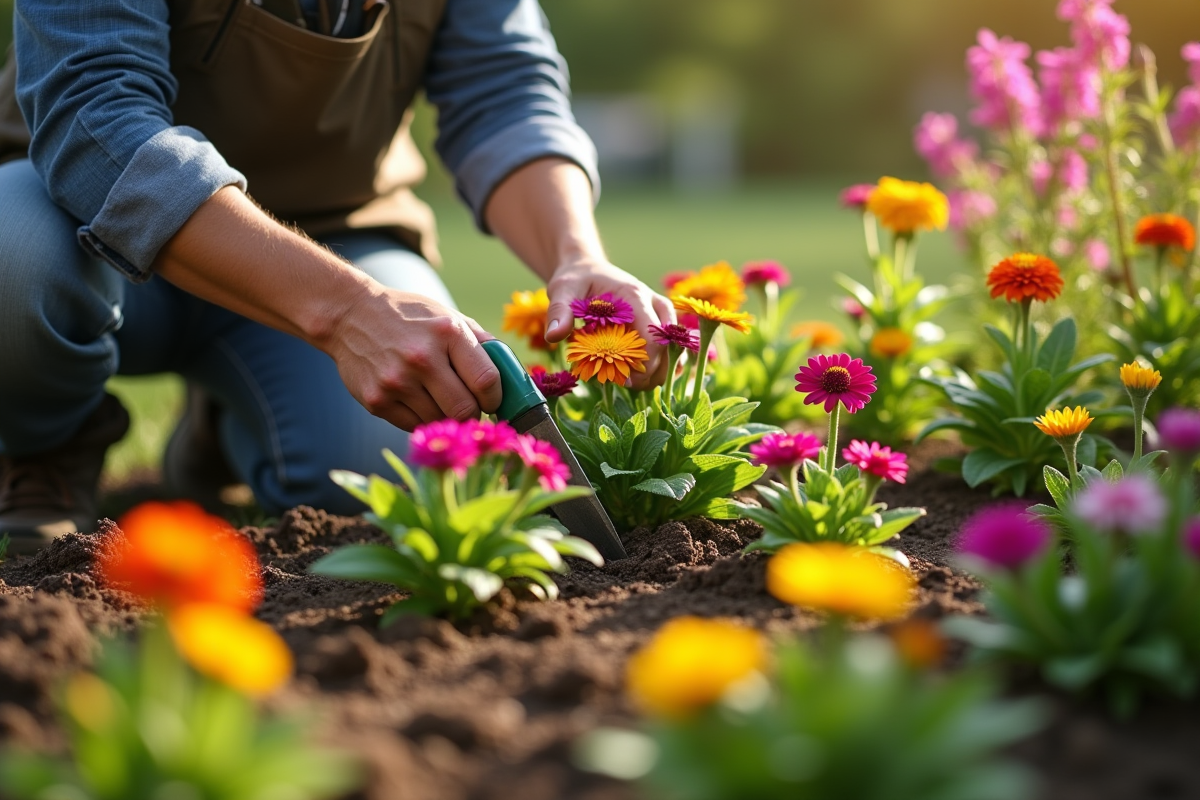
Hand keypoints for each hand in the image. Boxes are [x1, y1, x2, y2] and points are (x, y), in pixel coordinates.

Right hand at [326, 286, 502, 430]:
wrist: (350, 315)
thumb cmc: (410, 317)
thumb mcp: (448, 316)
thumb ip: (482, 343)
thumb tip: (515, 377)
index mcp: (447, 333)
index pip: (487, 382)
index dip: (496, 398)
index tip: (492, 400)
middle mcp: (422, 358)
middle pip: (465, 409)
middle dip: (473, 414)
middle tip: (469, 407)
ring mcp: (397, 381)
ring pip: (440, 421)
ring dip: (447, 417)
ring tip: (439, 399)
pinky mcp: (377, 401)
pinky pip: (414, 426)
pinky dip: (422, 419)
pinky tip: (417, 400)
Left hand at [544, 259, 675, 389]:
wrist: (587, 269)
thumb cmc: (576, 279)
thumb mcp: (562, 291)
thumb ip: (559, 312)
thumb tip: (554, 336)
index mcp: (634, 296)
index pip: (652, 335)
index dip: (644, 363)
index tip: (625, 381)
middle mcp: (653, 303)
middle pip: (666, 345)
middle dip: (651, 370)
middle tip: (627, 385)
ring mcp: (658, 312)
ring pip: (672, 348)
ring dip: (657, 369)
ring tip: (633, 383)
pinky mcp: (657, 321)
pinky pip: (669, 347)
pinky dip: (660, 363)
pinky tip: (643, 376)